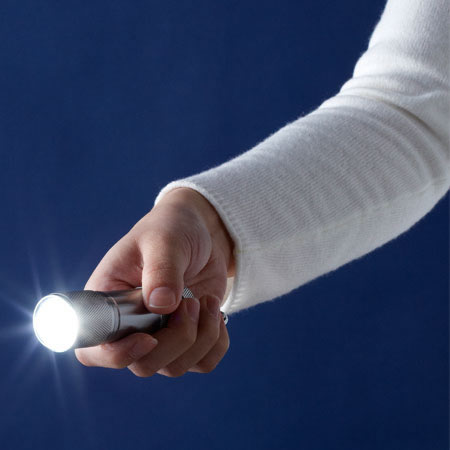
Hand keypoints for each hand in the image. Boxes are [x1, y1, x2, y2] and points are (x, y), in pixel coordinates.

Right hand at [75, 188, 234, 376]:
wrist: (202, 233)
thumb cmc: (172, 229)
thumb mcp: (164, 240)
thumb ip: (161, 269)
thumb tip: (160, 305)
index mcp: (109, 302)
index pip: (94, 350)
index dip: (117, 355)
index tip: (148, 336)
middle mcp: (131, 326)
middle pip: (144, 365)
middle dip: (176, 338)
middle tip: (190, 302)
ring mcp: (160, 335)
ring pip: (175, 367)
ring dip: (201, 337)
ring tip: (205, 301)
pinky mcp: (188, 338)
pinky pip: (204, 362)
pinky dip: (216, 342)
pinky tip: (214, 311)